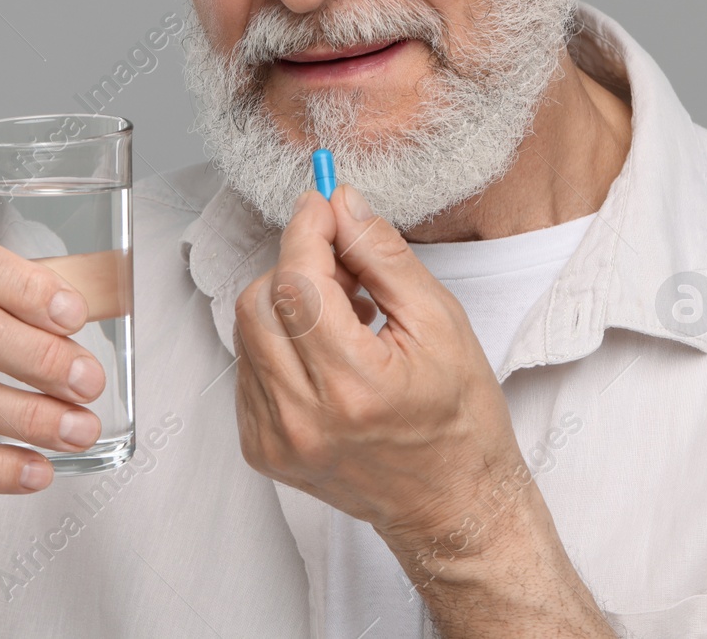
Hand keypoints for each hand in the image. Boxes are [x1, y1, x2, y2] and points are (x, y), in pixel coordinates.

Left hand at [233, 185, 525, 557]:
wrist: (451, 504)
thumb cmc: (460, 417)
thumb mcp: (440, 323)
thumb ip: (383, 256)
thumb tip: (341, 203)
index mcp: (354, 384)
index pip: (298, 281)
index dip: (305, 230)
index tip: (320, 204)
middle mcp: (303, 416)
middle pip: (260, 301)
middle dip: (296, 268)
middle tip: (345, 273)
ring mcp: (276, 438)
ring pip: (247, 332)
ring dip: (286, 305)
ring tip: (342, 317)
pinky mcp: (261, 449)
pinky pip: (248, 368)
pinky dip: (278, 346)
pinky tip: (324, 356)